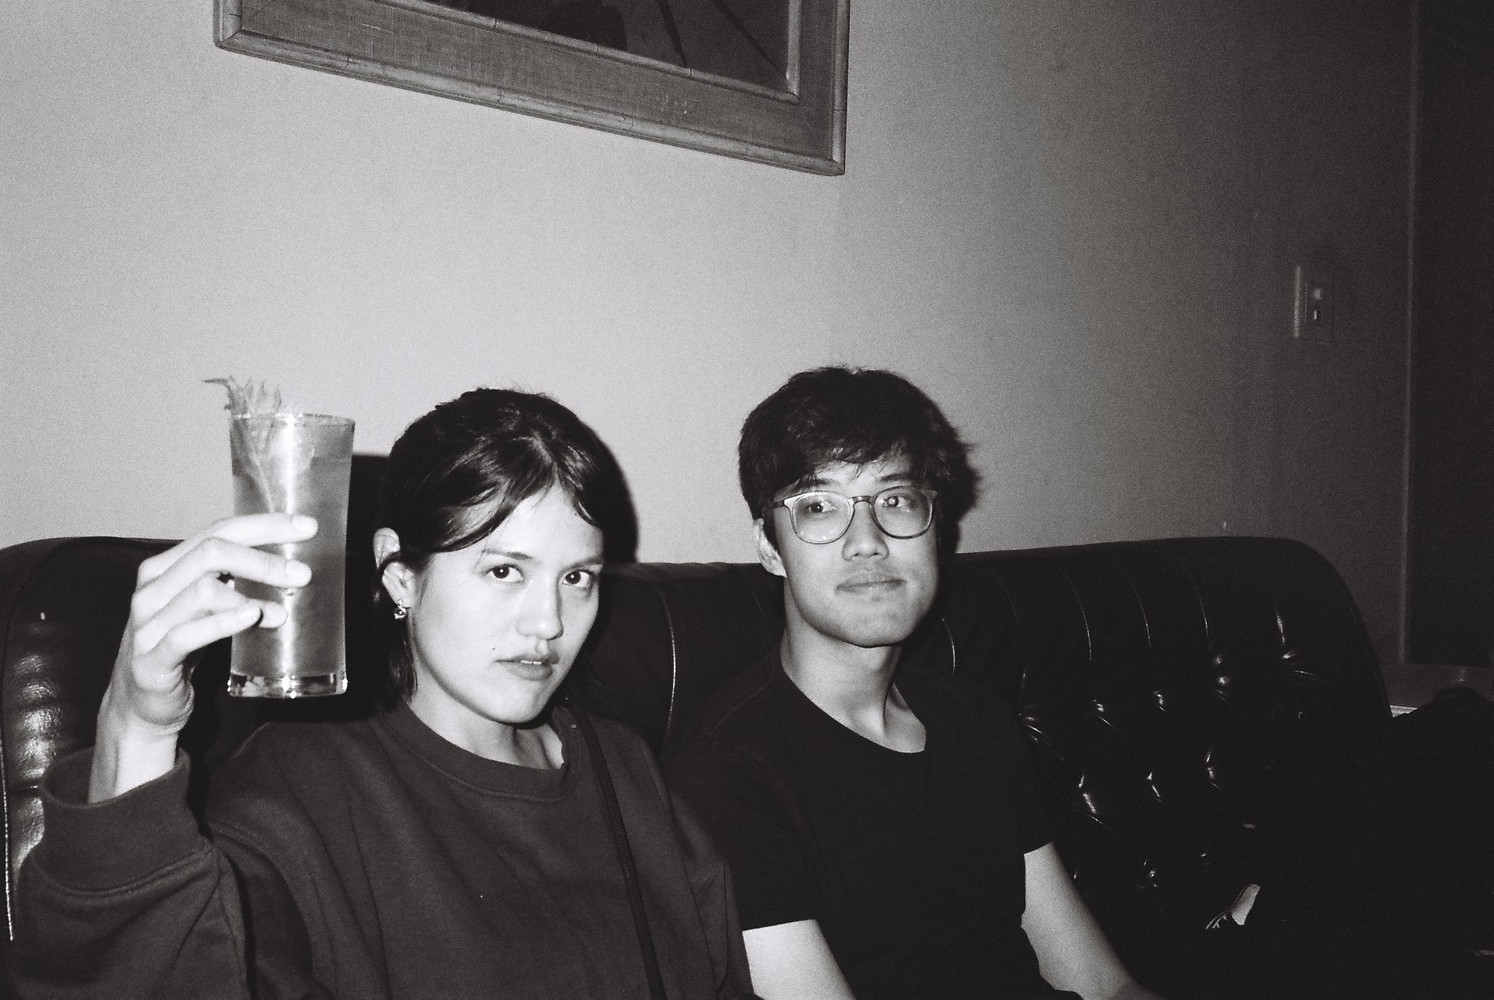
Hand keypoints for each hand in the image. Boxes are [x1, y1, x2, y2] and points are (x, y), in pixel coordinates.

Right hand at [89, 514, 316, 800]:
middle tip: (303, 574)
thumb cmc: (180, 648)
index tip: (307, 527)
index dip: (265, 525)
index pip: (220, 531)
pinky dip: (224, 623)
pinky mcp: (151, 659)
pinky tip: (252, 618)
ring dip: (250, 595)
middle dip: (263, 559)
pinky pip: (187, 634)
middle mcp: (152, 587)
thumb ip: (237, 586)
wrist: (141, 704)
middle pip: (212, 552)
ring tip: (283, 610)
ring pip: (202, 589)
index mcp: (166, 567)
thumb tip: (293, 572)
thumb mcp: (206, 610)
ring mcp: (148, 623)